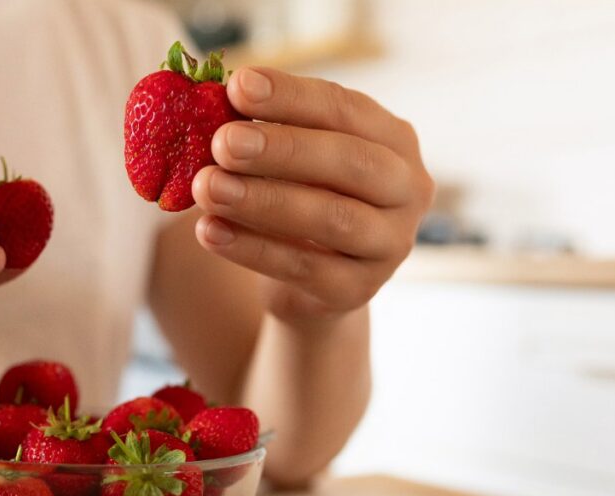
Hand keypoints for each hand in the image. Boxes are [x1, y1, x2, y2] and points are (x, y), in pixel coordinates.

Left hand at [192, 67, 434, 325]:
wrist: (309, 286)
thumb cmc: (298, 201)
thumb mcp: (290, 163)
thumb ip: (266, 134)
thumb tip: (214, 105)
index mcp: (394, 141)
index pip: (345, 109)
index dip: (292, 96)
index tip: (239, 85)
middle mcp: (406, 190)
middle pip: (349, 161)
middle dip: (282, 149)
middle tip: (223, 141)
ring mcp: (389, 245)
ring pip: (331, 218)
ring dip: (263, 200)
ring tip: (207, 186)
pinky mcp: (357, 291)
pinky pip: (303, 267)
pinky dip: (251, 248)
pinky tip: (209, 230)